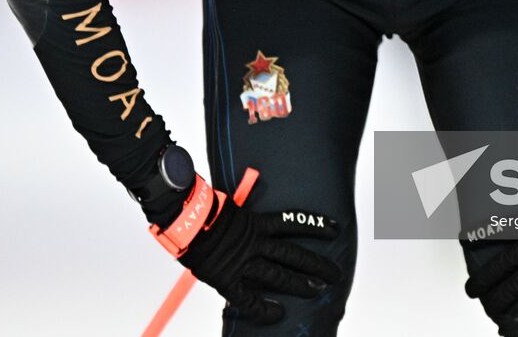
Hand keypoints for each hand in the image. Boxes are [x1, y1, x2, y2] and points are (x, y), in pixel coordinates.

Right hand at [163, 181, 342, 323]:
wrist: (181, 221)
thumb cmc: (201, 209)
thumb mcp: (227, 204)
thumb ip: (242, 212)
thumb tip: (246, 205)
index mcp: (254, 222)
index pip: (292, 223)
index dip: (315, 226)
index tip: (335, 229)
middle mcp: (254, 243)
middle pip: (292, 254)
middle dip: (316, 264)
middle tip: (336, 273)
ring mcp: (242, 262)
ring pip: (277, 275)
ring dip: (298, 283)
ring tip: (318, 290)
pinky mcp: (227, 279)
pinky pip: (248, 299)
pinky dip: (263, 309)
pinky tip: (278, 314)